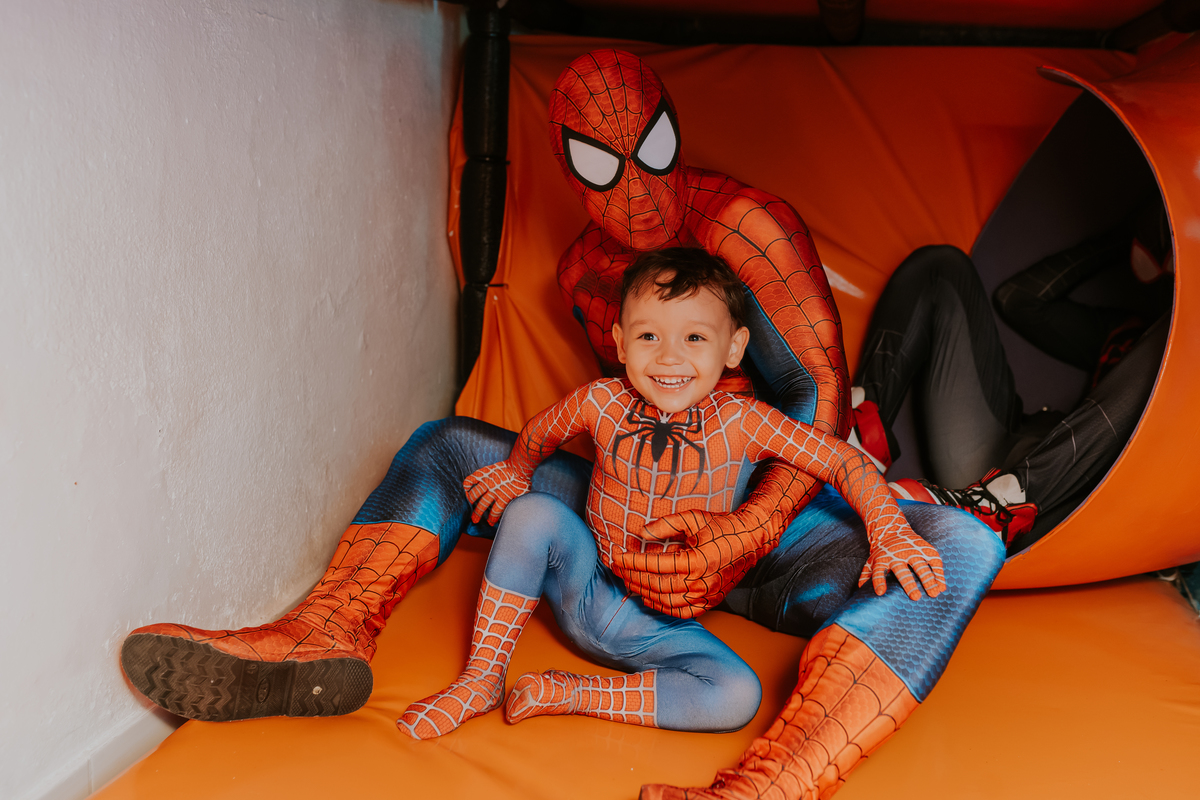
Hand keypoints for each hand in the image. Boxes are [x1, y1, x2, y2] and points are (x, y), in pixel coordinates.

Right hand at [463, 461, 530, 525]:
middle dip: (477, 514)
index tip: (490, 522)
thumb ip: (516, 504)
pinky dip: (467, 483)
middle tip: (475, 520)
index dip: (492, 519)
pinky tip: (466, 488)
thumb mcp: (522, 496)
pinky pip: (472, 479)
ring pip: (475, 494)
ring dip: (471, 499)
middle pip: (482, 505)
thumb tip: (515, 512)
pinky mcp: (484, 473)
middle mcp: (493, 491)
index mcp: (503, 498)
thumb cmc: (523, 480)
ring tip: (470, 503)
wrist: (520, 466)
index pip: (495, 512)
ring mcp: (488, 482)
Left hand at [611, 508, 773, 618]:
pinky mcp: (711, 601)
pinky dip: (663, 608)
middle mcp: (701, 583)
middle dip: (633, 577)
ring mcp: (707, 595)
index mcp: (696, 561)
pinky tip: (650, 598)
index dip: (632, 562)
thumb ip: (665, 525)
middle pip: (657, 585)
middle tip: (617, 569)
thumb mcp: (693, 518)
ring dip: (644, 593)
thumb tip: (641, 532)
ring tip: (629, 582)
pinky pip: (682, 612)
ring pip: (666, 601)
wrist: (752, 539)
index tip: (617, 558)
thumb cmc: (722, 526)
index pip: (655, 565)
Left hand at [858, 522, 945, 599]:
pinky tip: (942, 586)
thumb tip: (860, 589)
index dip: (879, 582)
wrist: (892, 529)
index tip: (880, 593)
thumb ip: (867, 574)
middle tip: (915, 597)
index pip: (878, 571)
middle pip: (903, 571)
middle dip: (909, 584)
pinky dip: (939, 573)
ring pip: (921, 566)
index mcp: (882, 559)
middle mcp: (898, 555)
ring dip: (928, 579)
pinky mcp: (925, 548)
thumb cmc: (882, 551)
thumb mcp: (872, 560)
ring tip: (934, 593)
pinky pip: (934, 561)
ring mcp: (913, 551)